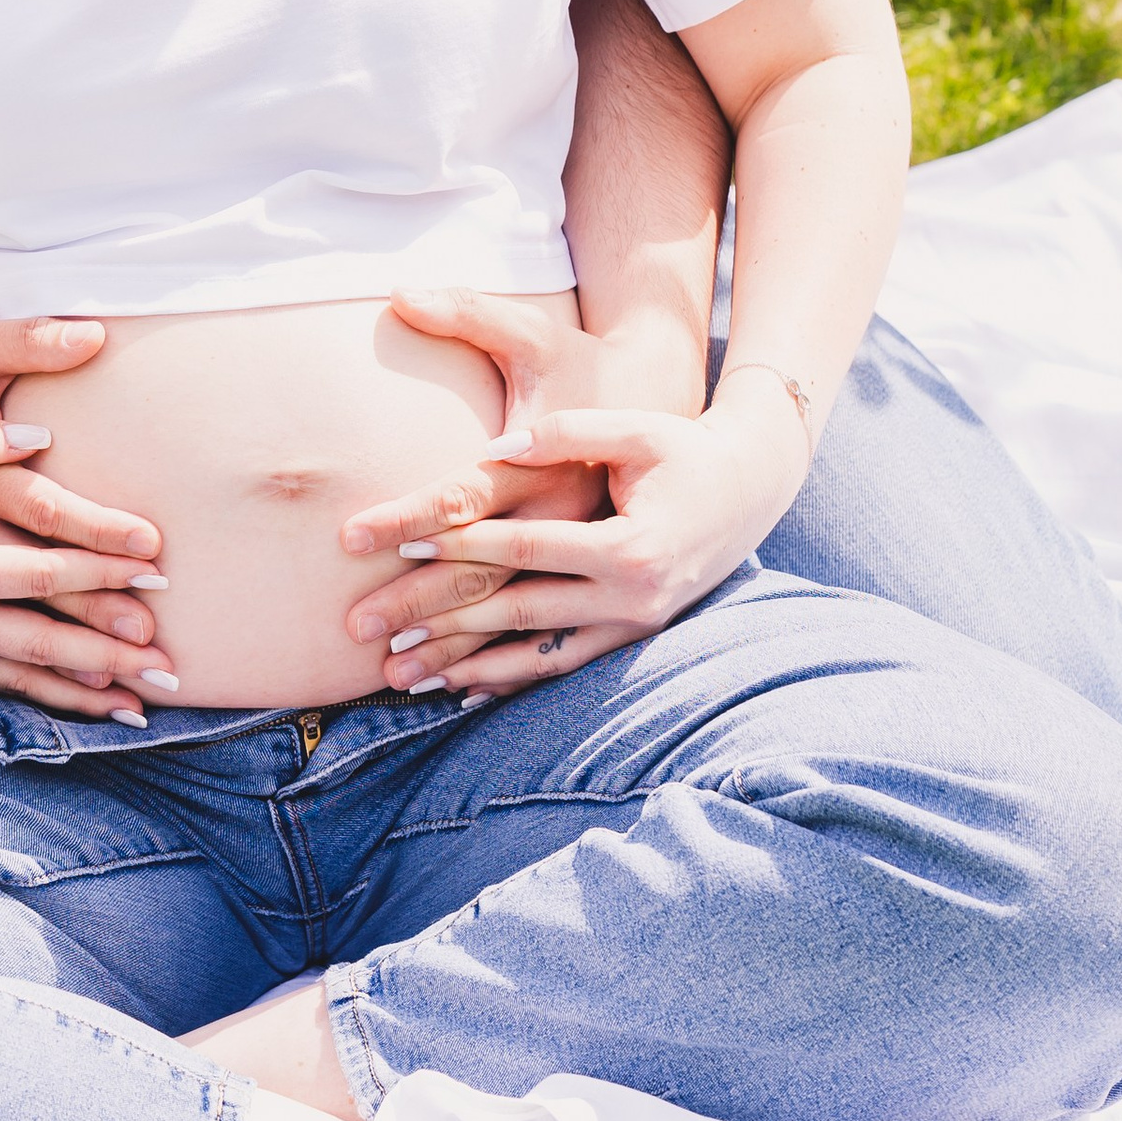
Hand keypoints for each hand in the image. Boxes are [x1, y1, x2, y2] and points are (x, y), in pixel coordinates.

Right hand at [0, 414, 168, 723]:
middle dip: (109, 650)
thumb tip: (38, 439)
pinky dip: (43, 695)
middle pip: (40, 640)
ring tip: (144, 705)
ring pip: (20, 674)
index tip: (156, 564)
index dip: (100, 568)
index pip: (37, 572)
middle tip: (171, 660)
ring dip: (83, 690)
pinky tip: (84, 705)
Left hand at [342, 354, 810, 698]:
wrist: (751, 488)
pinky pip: (560, 667)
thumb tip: (494, 447)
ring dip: (463, 666)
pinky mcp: (630, 637)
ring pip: (533, 654)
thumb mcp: (635, 430)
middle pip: (516, 612)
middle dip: (439, 620)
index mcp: (630, 546)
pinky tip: (459, 690)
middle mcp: (631, 598)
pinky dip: (509, 680)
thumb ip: (568, 433)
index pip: (527, 550)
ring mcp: (632, 626)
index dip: (464, 545)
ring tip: (398, 676)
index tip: (403, 544)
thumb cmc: (685, 448)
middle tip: (370, 629)